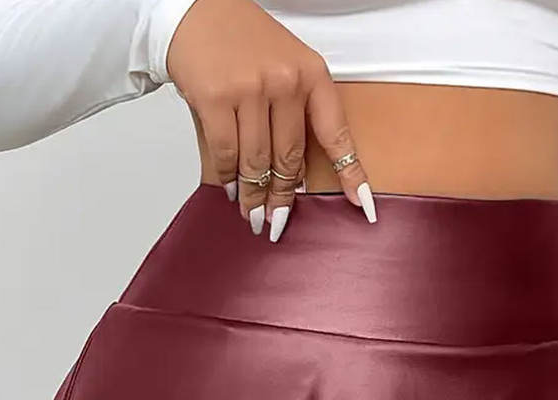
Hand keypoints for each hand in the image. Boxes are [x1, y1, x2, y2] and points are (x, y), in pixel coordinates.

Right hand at [166, 0, 376, 240]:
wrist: (195, 9)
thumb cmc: (243, 43)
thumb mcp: (285, 68)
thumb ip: (296, 114)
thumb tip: (293, 177)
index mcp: (311, 74)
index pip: (336, 135)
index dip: (349, 174)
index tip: (361, 204)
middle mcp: (284, 81)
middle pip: (289, 159)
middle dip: (282, 197)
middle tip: (278, 221)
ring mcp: (249, 89)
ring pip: (257, 162)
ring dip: (254, 196)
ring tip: (253, 215)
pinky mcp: (215, 98)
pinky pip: (226, 154)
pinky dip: (228, 178)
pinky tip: (230, 190)